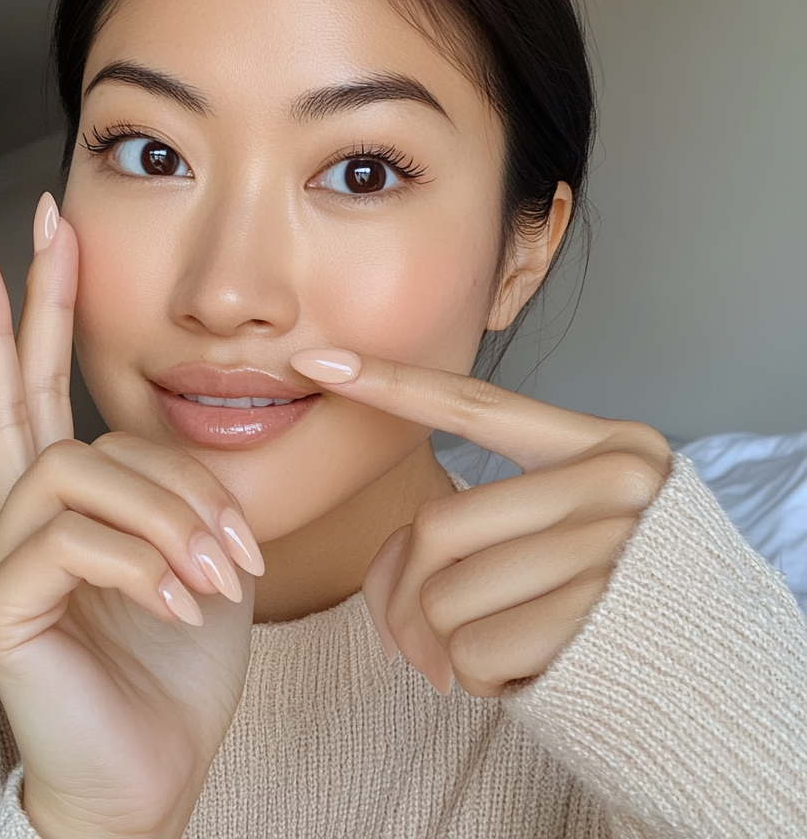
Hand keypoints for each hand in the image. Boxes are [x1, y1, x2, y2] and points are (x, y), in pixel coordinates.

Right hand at [0, 194, 262, 838]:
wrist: (155, 766)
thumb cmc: (177, 657)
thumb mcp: (200, 550)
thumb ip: (183, 485)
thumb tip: (193, 424)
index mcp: (76, 497)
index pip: (46, 384)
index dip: (39, 308)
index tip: (44, 234)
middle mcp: (26, 513)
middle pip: (7, 388)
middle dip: (15, 302)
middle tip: (23, 228)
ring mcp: (4, 556)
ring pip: (78, 469)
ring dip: (169, 511)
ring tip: (218, 572)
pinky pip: (76, 541)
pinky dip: (148, 565)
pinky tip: (182, 604)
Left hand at [289, 349, 670, 697]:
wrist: (718, 679)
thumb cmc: (625, 597)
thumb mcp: (574, 529)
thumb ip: (484, 522)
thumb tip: (389, 569)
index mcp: (607, 445)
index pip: (477, 404)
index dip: (392, 383)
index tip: (320, 359)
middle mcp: (615, 484)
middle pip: (437, 526)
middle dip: (406, 594)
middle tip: (412, 635)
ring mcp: (610, 549)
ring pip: (444, 594)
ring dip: (444, 643)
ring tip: (492, 652)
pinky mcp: (597, 623)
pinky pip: (474, 652)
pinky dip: (477, 679)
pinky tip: (523, 675)